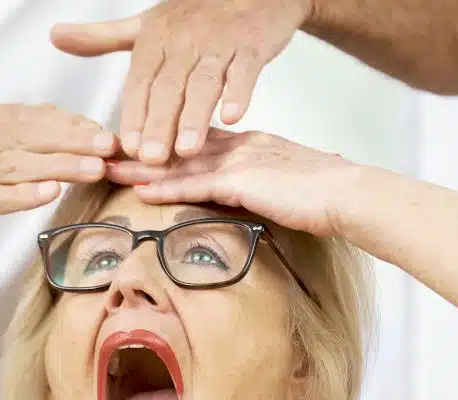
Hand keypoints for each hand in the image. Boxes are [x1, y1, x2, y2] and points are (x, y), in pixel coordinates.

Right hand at [0, 104, 115, 292]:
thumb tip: (50, 139)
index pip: (21, 117)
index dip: (64, 123)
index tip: (98, 133)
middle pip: (22, 135)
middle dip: (70, 140)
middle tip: (108, 147)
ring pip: (12, 164)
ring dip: (58, 166)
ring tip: (93, 169)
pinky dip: (20, 196)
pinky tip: (49, 196)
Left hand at [51, 0, 310, 163]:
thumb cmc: (196, 15)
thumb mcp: (144, 25)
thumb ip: (101, 38)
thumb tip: (56, 36)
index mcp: (155, 41)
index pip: (139, 82)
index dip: (133, 114)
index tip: (126, 147)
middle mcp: (184, 42)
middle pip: (168, 87)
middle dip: (159, 124)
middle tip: (151, 158)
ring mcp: (218, 44)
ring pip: (204, 82)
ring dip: (195, 117)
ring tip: (186, 149)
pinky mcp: (250, 45)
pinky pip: (244, 70)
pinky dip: (239, 92)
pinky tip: (231, 118)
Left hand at [106, 129, 357, 236]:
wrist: (348, 195)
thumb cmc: (324, 196)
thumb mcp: (285, 185)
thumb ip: (262, 187)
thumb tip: (254, 198)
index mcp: (251, 144)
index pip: (199, 143)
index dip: (167, 145)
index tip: (140, 148)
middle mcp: (240, 145)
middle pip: (181, 148)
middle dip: (144, 151)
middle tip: (110, 153)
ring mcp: (240, 160)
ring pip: (181, 162)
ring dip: (143, 168)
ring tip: (110, 170)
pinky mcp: (242, 180)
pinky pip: (196, 184)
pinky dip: (167, 187)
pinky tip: (141, 189)